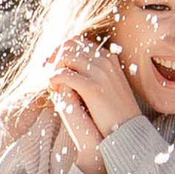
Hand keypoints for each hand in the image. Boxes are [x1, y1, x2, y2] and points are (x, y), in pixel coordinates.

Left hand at [46, 36, 138, 173]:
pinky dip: (54, 79)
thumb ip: (95, 72)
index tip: (52, 63)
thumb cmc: (116, 112)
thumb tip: (73, 68)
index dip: (62, 50)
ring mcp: (99, 73)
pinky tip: (53, 88)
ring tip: (52, 82)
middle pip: (70, 45)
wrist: (129, 131)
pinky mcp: (92, 88)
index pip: (79, 42)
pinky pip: (63, 74)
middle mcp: (104, 61)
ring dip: (54, 67)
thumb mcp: (110, 85)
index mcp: (108, 58)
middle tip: (46, 70)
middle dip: (54, 55)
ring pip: (65, 56)